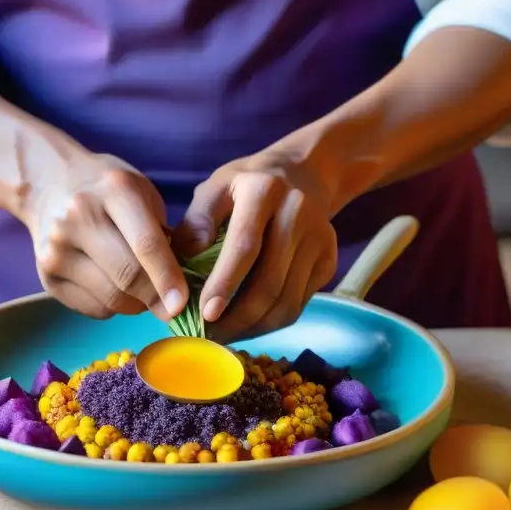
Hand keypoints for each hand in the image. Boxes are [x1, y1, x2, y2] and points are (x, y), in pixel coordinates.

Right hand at [27, 152, 188, 321]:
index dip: (168, 278)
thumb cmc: (108, 189)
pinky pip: (93, 308)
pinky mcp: (46, 276)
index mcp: (114, 190)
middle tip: (170, 306)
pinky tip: (113, 285)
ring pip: (110, 299)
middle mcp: (78, 217)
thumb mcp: (142, 194)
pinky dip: (112, 306)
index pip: (146, 244)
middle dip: (155, 299)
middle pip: (127, 277)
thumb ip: (163, 234)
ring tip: (142, 289)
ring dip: (135, 304)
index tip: (182, 304)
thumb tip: (178, 288)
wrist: (48, 182)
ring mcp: (56, 249)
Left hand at [173, 146, 337, 343]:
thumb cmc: (246, 185)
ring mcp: (319, 238)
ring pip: (287, 301)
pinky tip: (248, 323)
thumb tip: (181, 269)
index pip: (244, 246)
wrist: (302, 172)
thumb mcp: (215, 187)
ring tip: (225, 335)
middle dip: (237, 318)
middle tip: (209, 337)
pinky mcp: (329, 259)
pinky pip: (299, 303)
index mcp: (263, 190)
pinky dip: (271, 321)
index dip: (225, 283)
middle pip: (269, 282)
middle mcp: (298, 213)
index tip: (205, 314)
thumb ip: (196, 223)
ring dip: (254, 327)